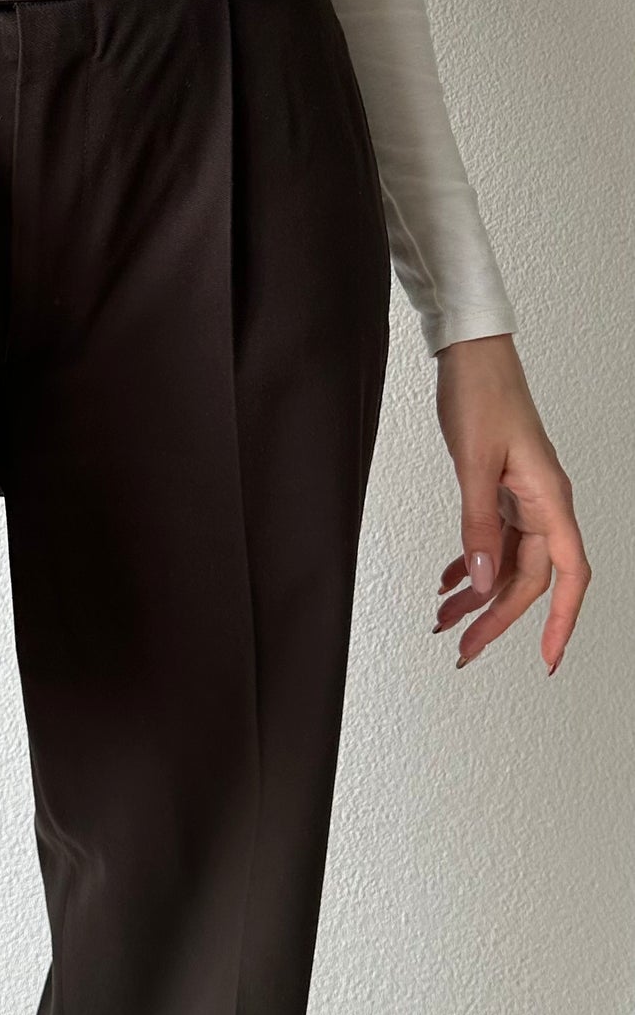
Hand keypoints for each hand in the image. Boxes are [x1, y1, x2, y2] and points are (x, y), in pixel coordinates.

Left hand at [432, 334, 589, 673]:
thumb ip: (478, 525)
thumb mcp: (474, 464)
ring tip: (445, 621)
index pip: (568, 575)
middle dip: (496, 618)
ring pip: (507, 563)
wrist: (471, 355)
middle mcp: (543, 503)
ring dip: (478, 595)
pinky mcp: (503, 490)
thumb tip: (484, 581)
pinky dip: (470, 564)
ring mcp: (523, 498)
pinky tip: (446, 581)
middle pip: (529, 578)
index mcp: (550, 499)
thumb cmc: (481, 395)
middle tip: (464, 649)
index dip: (560, 620)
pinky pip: (493, 540)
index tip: (547, 659)